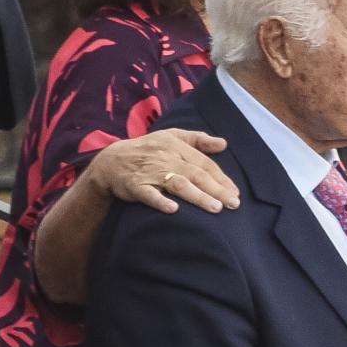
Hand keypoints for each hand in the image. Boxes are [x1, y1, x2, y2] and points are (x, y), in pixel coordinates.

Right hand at [88, 130, 239, 214]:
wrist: (111, 161)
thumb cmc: (148, 149)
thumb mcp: (171, 136)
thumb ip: (198, 139)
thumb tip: (223, 144)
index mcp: (176, 146)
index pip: (204, 164)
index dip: (221, 178)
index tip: (235, 192)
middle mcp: (165, 158)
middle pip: (195, 175)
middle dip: (216, 189)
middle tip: (233, 204)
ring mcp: (150, 172)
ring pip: (177, 184)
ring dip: (197, 196)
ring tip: (215, 208)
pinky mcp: (135, 186)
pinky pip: (149, 194)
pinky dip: (160, 201)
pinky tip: (174, 210)